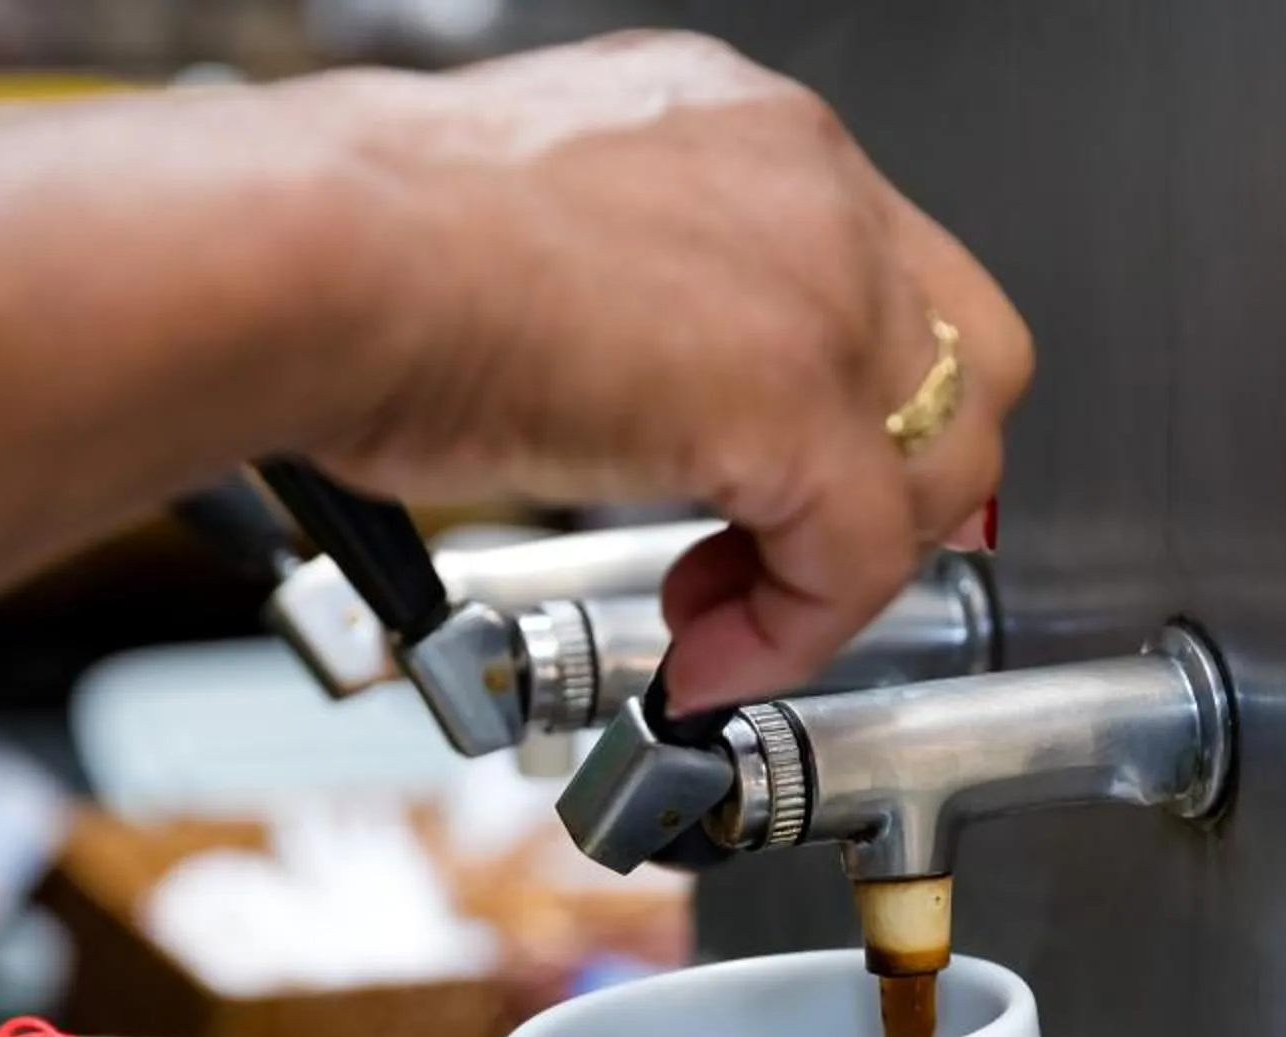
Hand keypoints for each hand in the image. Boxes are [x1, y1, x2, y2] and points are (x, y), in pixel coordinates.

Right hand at [295, 32, 1033, 710]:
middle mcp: (804, 181)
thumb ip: (628, 300)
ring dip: (841, 568)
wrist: (322, 254)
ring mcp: (820, 284)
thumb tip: (631, 394)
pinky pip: (862, 554)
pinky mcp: (800, 398)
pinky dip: (798, 632)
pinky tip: (711, 658)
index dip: (860, 400)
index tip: (786, 478)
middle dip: (900, 482)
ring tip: (724, 620)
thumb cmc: (356, 246)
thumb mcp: (536, 240)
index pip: (882, 274)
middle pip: (964, 358)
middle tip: (797, 557)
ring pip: (935, 462)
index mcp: (739, 129)